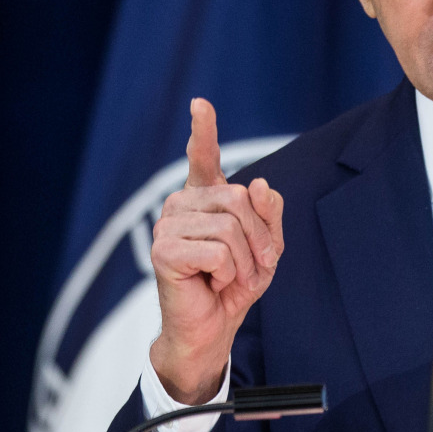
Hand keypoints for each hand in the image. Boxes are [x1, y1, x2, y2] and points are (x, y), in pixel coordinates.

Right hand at [149, 98, 283, 403]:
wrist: (213, 327)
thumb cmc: (236, 283)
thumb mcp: (267, 247)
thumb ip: (269, 214)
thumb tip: (256, 183)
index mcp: (205, 198)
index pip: (203, 156)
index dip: (203, 129)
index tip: (200, 103)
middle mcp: (182, 204)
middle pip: (237, 199)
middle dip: (258, 237)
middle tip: (253, 265)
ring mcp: (168, 225)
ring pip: (230, 227)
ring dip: (245, 260)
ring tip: (230, 277)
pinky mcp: (164, 250)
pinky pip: (219, 251)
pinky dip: (229, 272)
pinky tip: (213, 282)